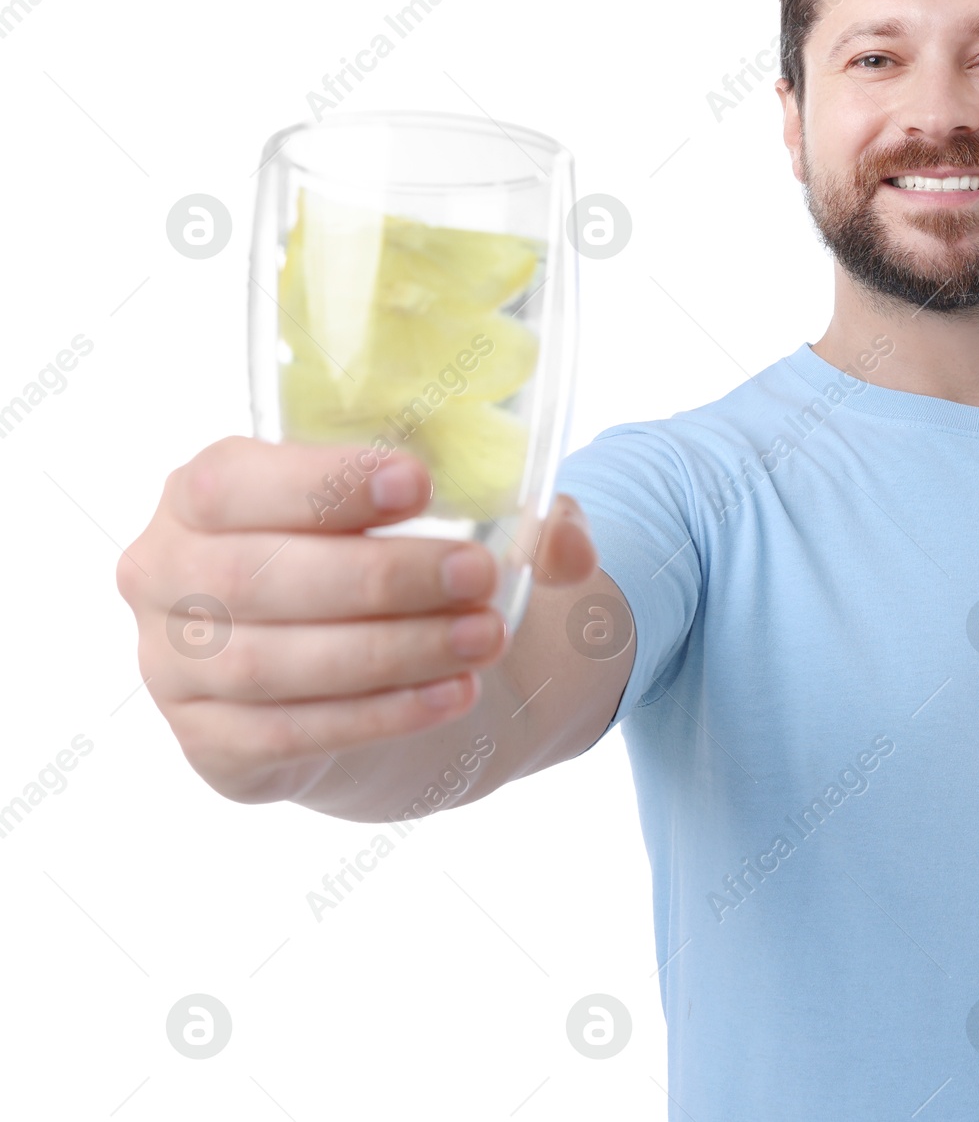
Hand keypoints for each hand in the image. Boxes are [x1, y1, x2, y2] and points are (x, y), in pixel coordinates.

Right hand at [116, 436, 597, 803]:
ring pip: (274, 662)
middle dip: (382, 576)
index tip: (420, 484)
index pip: (233, 483)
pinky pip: (286, 733)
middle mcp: (166, 573)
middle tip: (480, 576)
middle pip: (259, 578)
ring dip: (391, 650)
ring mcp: (174, 665)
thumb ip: (515, 517)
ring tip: (485, 639)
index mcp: (204, 492)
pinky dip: (378, 715)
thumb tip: (565, 537)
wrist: (358, 672)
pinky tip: (453, 694)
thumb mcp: (443, 518)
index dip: (322, 483)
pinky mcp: (210, 742)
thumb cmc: (386, 563)